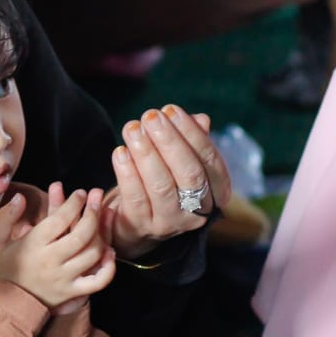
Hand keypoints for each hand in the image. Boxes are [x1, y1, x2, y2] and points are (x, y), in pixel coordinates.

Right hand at [0, 187, 114, 311]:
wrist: (4, 304)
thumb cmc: (0, 268)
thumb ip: (6, 217)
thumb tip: (20, 197)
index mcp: (34, 245)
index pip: (60, 220)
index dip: (73, 203)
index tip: (80, 193)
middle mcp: (52, 261)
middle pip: (82, 235)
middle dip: (93, 212)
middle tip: (96, 198)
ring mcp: (64, 278)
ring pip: (92, 254)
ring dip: (101, 234)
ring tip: (102, 218)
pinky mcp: (72, 292)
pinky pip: (98, 281)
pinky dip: (108, 268)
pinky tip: (109, 252)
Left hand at [107, 105, 230, 257]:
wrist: (134, 222)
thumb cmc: (163, 182)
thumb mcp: (178, 162)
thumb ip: (190, 142)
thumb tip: (201, 119)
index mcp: (215, 193)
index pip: (210, 160)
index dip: (192, 133)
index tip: (171, 109)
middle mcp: (198, 212)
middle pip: (189, 174)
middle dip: (169, 141)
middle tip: (150, 116)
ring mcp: (170, 223)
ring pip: (161, 186)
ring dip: (145, 153)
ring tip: (132, 129)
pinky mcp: (142, 227)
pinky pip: (135, 197)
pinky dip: (127, 172)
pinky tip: (119, 152)